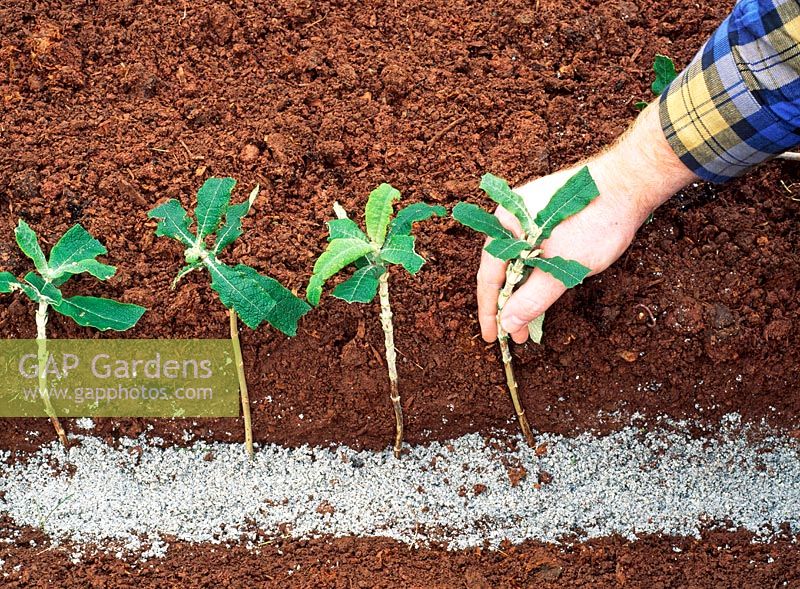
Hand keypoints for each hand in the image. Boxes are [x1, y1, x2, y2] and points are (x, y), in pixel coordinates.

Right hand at [476, 102, 696, 343]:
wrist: (630, 183)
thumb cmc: (594, 223)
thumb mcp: (560, 269)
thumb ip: (531, 300)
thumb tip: (508, 325)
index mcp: (504, 225)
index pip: (489, 277)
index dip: (491, 311)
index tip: (494, 337)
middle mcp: (510, 216)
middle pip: (501, 269)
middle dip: (508, 304)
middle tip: (517, 333)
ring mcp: (528, 212)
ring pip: (518, 259)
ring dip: (523, 289)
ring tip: (531, 315)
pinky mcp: (546, 212)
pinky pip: (531, 247)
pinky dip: (535, 270)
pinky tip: (543, 286)